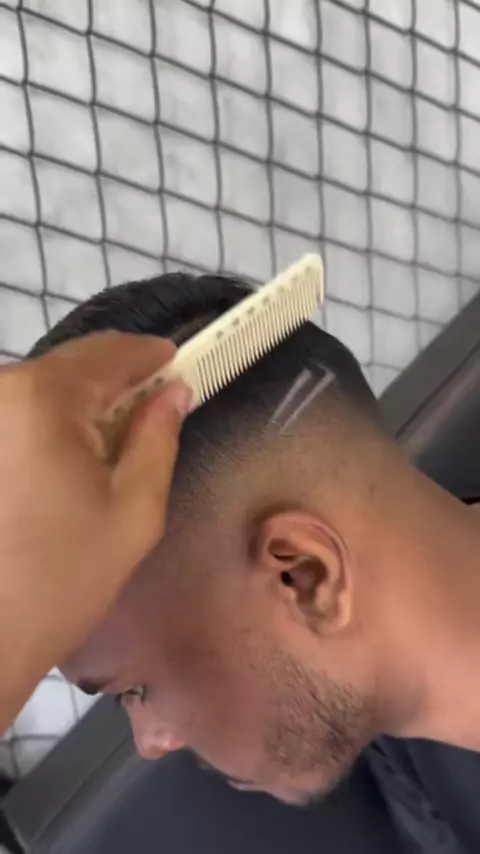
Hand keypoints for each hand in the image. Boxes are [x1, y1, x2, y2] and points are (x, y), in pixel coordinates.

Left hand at [0, 332, 189, 728]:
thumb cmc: (66, 579)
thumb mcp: (135, 510)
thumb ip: (159, 438)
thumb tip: (174, 391)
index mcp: (42, 399)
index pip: (108, 353)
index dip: (150, 354)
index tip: (180, 362)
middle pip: (71, 367)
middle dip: (116, 382)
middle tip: (153, 410)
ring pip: (42, 388)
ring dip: (81, 404)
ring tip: (111, 444)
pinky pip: (18, 411)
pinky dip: (50, 422)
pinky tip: (67, 460)